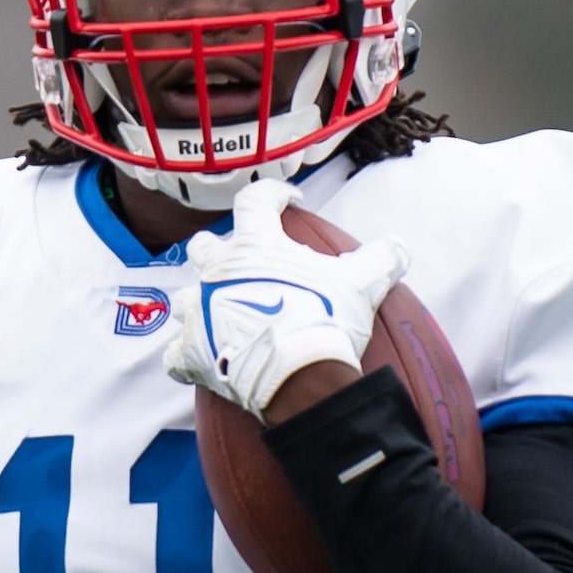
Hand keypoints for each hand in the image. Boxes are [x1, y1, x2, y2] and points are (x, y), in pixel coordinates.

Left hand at [164, 182, 408, 418]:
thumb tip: (396, 247)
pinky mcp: (190, 354)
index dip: (273, 195)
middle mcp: (216, 272)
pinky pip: (175, 356)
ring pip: (183, 298)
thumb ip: (381, 257)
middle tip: (241, 266)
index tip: (288, 201)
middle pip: (203, 247)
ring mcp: (198, 312)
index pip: (255, 200)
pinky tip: (201, 362)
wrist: (298, 376)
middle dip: (218, 252)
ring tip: (220, 316)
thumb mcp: (363, 282)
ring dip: (200, 304)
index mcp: (254, 245)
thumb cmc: (325, 320)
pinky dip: (187, 358)